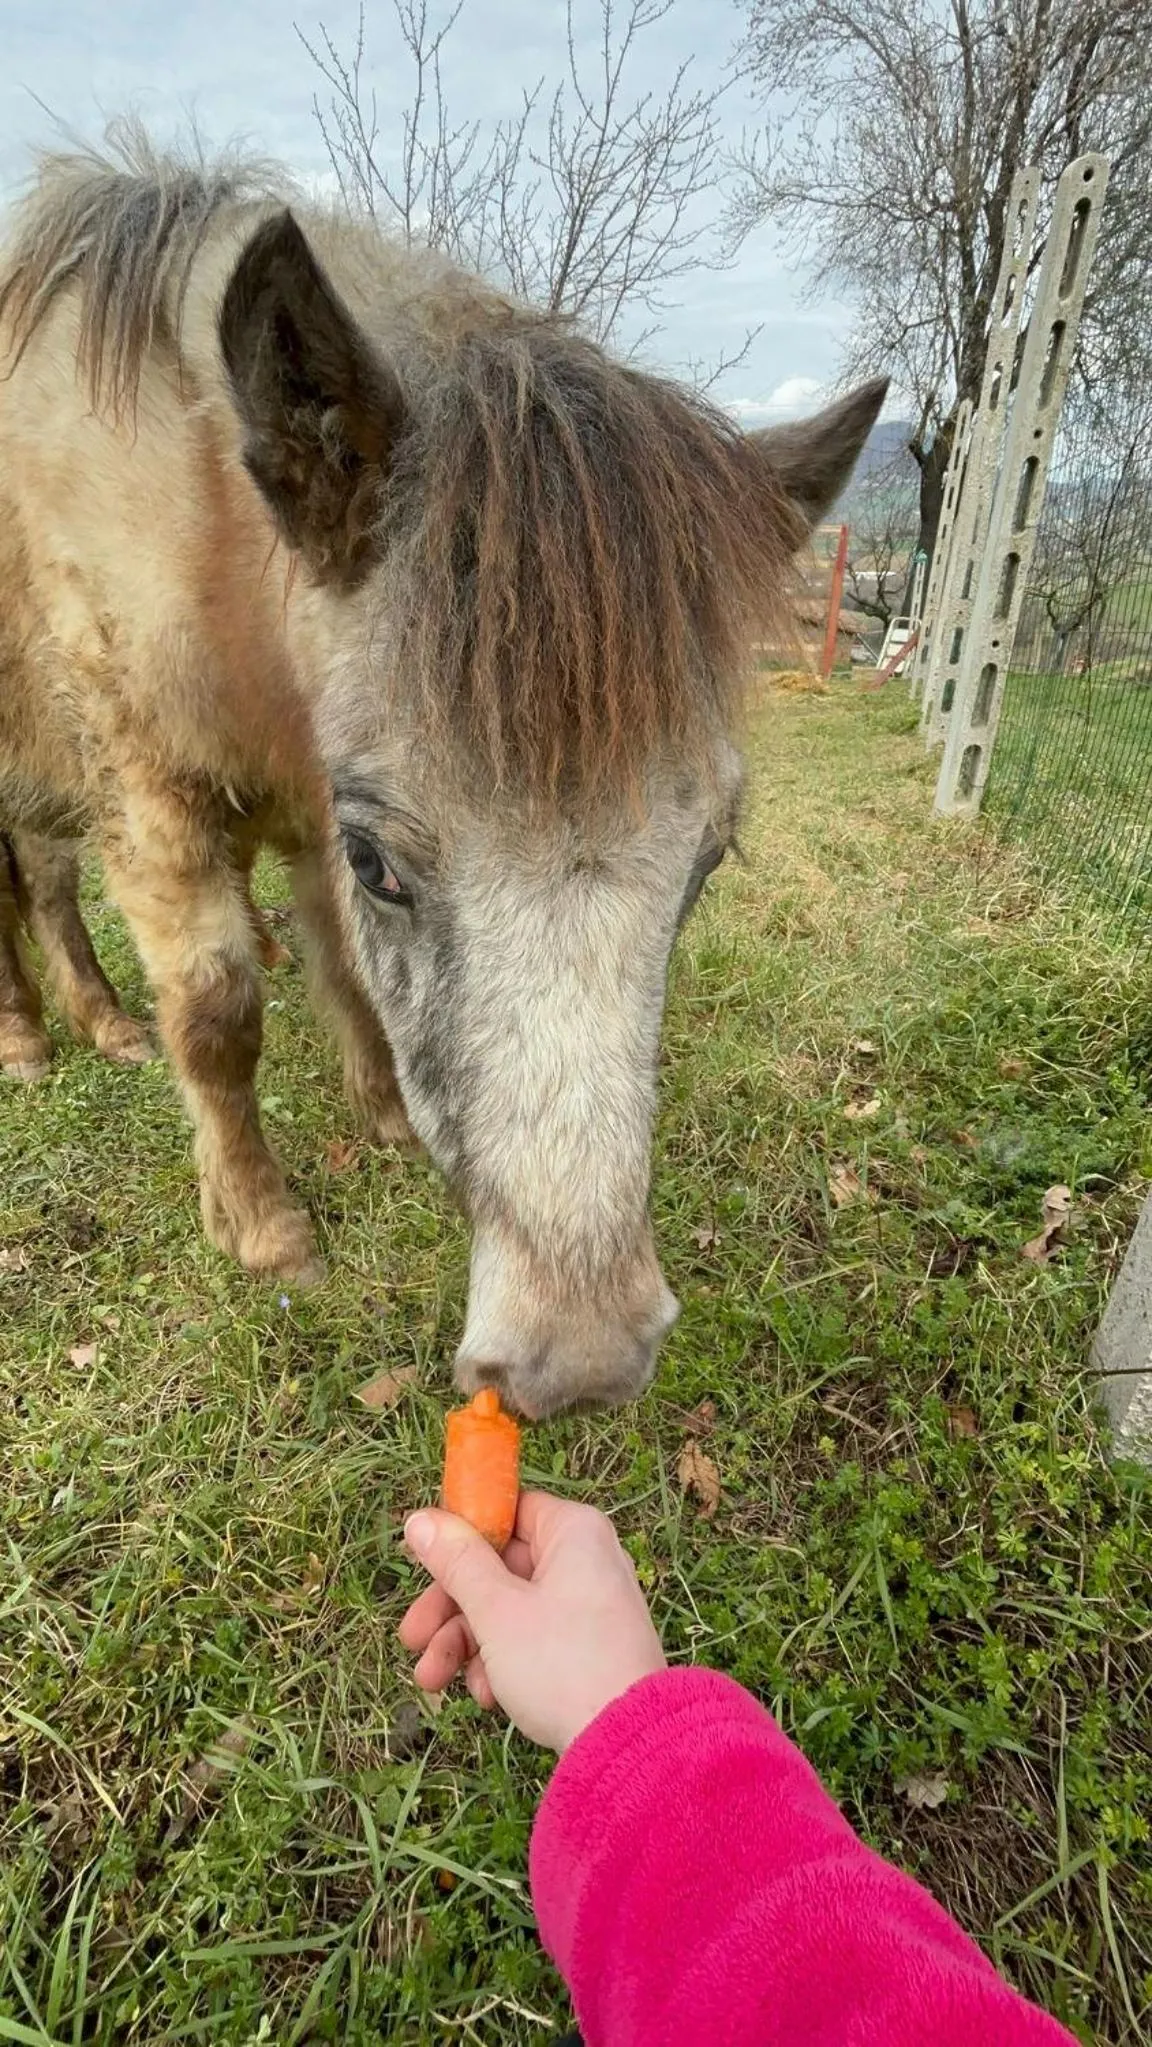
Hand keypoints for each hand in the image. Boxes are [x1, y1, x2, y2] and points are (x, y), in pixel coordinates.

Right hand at [399, 1491, 665, 1750]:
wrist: (626, 1745)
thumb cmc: (560, 1663)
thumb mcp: (497, 1610)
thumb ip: (457, 1562)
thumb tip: (420, 1518)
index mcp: (573, 1532)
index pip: (508, 1511)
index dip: (462, 1535)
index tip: (424, 1563)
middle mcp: (586, 1561)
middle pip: (500, 1568)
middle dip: (450, 1609)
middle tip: (410, 1638)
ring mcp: (589, 1607)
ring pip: (511, 1610)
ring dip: (466, 1644)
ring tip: (433, 1682)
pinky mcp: (589, 1650)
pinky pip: (534, 1642)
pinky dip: (503, 1665)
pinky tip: (487, 1698)